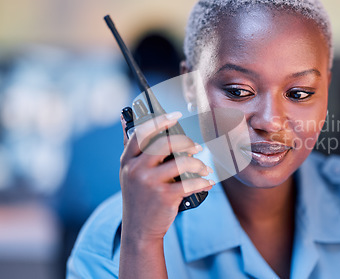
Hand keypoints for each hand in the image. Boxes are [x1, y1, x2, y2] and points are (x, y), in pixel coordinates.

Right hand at [119, 112, 213, 242]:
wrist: (139, 230)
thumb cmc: (139, 197)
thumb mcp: (129, 173)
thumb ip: (132, 149)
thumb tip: (128, 119)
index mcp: (127, 161)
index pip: (143, 133)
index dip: (160, 121)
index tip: (176, 115)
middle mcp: (136, 170)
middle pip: (166, 143)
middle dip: (186, 142)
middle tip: (196, 148)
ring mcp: (149, 183)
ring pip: (182, 162)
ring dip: (198, 163)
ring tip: (203, 168)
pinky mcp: (165, 197)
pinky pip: (190, 183)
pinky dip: (203, 182)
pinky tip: (207, 182)